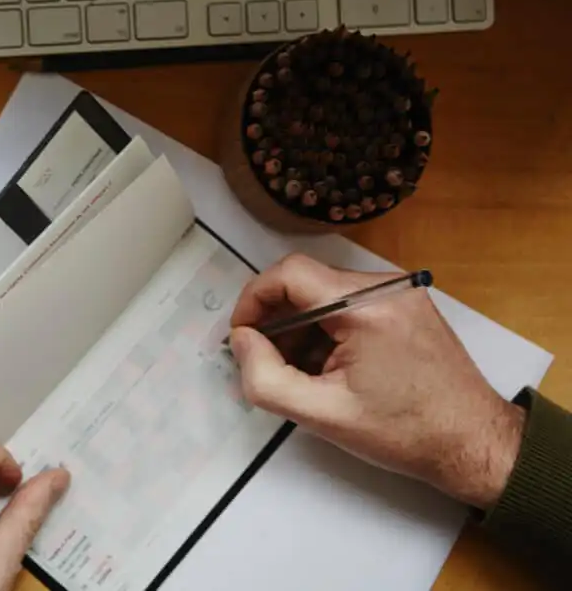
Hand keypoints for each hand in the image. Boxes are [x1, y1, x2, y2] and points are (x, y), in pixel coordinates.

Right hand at [229, 254, 524, 509]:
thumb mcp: (322, 415)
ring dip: (300, 326)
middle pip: (305, 281)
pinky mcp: (406, 303)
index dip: (253, 299)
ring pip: (324, 292)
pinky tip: (327, 367)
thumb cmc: (404, 433)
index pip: (288, 273)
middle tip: (264, 361)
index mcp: (366, 307)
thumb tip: (240, 341)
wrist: (474, 442)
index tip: (241, 335)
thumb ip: (265, 378)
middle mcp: (385, 286)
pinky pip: (349, 303)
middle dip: (275, 319)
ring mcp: (399, 292)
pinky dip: (327, 328)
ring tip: (299, 372)